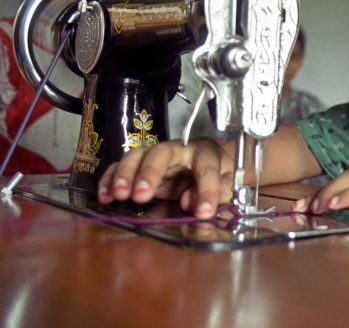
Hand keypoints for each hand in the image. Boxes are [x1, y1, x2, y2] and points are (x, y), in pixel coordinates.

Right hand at [97, 137, 233, 218]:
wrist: (211, 163)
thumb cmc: (219, 173)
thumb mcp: (228, 183)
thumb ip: (218, 192)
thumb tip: (191, 202)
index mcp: (206, 152)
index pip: (207, 168)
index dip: (207, 190)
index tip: (203, 212)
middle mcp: (179, 149)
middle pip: (161, 153)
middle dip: (150, 172)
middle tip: (141, 195)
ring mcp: (157, 155)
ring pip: (137, 155)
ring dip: (125, 174)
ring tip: (119, 195)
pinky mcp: (141, 165)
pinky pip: (121, 166)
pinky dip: (110, 179)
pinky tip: (105, 196)